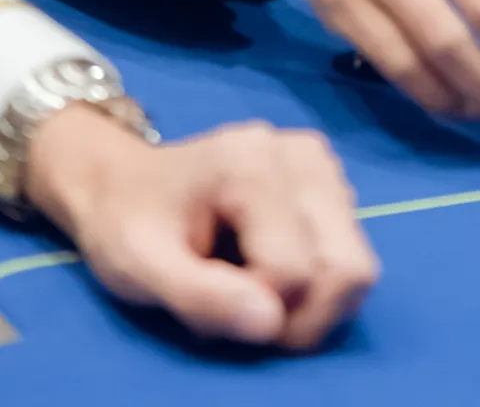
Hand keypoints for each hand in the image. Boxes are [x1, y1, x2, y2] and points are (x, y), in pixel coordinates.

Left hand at [25, 106, 377, 349]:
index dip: (258, 311)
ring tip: (253, 286)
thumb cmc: (126, 224)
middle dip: (302, 314)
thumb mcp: (141, 269)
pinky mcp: (327, 175)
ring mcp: (319, 161)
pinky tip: (269, 262)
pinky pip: (349, 248)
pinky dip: (316, 277)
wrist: (123, 181)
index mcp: (250, 164)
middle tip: (245, 313)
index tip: (213, 305)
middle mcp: (299, 153)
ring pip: (356, 262)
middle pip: (345, 267)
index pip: (294, 272)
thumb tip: (271, 325)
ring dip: (311, 298)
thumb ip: (203, 297)